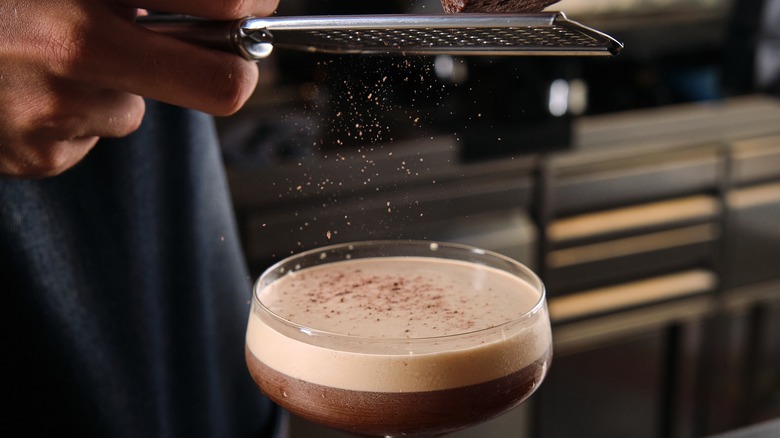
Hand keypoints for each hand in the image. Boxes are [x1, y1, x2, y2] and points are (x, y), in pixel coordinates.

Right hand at [0, 0, 278, 177]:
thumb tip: (222, 1)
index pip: (220, 2)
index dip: (248, 7)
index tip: (251, 10)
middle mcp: (78, 47)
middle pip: (223, 87)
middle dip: (224, 72)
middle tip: (213, 54)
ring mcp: (56, 110)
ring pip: (135, 109)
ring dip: (111, 84)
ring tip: (44, 53)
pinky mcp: (36, 156)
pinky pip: (87, 136)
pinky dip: (68, 113)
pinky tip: (18, 85)